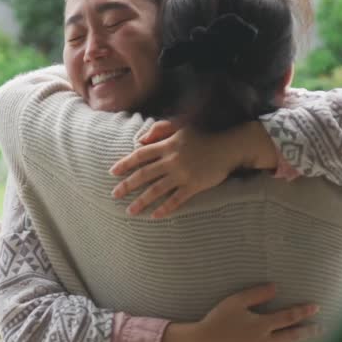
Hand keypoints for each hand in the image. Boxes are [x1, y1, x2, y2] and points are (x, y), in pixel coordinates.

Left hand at [110, 121, 251, 217]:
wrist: (229, 146)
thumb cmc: (204, 135)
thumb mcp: (181, 125)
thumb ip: (159, 130)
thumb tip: (139, 141)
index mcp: (167, 145)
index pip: (140, 155)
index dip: (125, 164)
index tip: (113, 172)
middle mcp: (172, 160)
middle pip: (144, 174)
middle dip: (127, 185)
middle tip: (114, 195)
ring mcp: (183, 174)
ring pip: (157, 189)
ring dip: (141, 201)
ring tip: (130, 211)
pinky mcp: (194, 186)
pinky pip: (176, 199)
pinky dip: (165, 208)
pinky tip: (154, 216)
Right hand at [159, 284, 321, 341]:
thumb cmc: (217, 320)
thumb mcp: (235, 301)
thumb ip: (256, 294)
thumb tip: (276, 287)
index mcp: (261, 324)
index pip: (288, 316)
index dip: (303, 312)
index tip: (316, 308)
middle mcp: (264, 341)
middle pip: (293, 337)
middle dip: (310, 333)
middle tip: (322, 330)